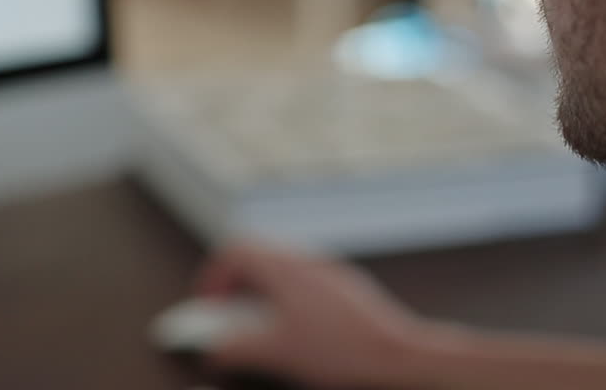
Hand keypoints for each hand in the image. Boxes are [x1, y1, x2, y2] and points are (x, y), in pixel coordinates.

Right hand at [196, 244, 434, 388]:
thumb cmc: (343, 350)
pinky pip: (302, 280)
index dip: (213, 277)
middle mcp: (304, 261)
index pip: (235, 250)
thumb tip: (212, 350)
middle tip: (227, 311)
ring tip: (255, 324)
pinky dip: (284, 297)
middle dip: (234, 282)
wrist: (397, 355)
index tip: (209, 305)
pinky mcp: (343, 288)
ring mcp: (326, 271)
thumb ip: (234, 349)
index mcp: (284, 268)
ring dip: (259, 290)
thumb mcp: (274, 353)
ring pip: (279, 266)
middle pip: (255, 253)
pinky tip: (291, 329)